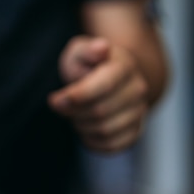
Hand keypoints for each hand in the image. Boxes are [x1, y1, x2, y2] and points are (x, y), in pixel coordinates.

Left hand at [48, 36, 149, 152]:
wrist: (109, 79)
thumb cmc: (88, 65)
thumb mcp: (80, 51)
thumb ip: (87, 50)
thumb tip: (101, 48)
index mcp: (124, 67)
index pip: (104, 86)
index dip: (76, 96)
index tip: (54, 100)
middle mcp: (137, 89)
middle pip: (101, 111)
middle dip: (73, 112)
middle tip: (60, 105)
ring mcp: (139, 111)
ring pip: (105, 130)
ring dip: (81, 125)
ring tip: (74, 114)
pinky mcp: (135, 131)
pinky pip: (112, 145)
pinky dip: (92, 141)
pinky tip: (83, 129)